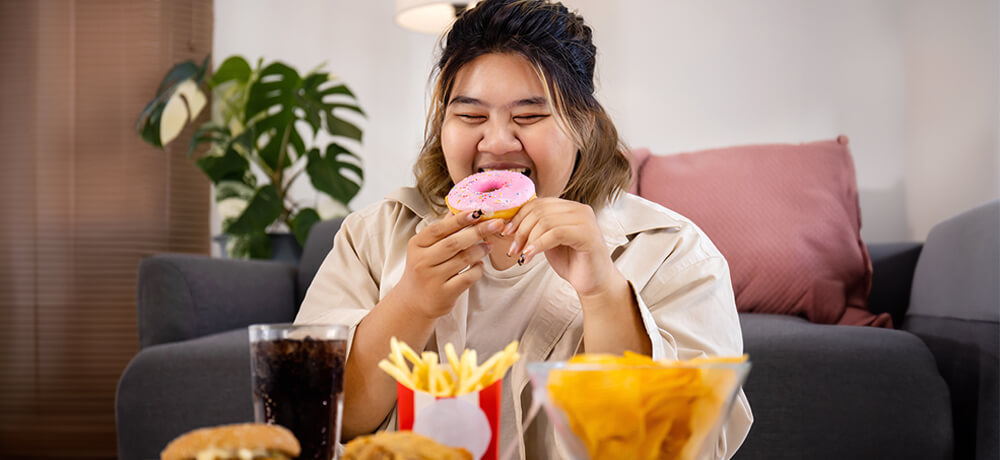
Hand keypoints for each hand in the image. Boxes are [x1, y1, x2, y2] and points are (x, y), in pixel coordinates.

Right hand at [392, 210, 503, 318]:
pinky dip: (477, 269)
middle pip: (453, 243)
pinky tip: (480, 265)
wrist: (413, 303)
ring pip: (463, 259)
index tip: (478, 210)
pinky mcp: (444, 294)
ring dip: (480, 250)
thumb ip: (442, 229)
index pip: (439, 228)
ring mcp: (432, 279)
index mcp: (416, 245)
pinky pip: (468, 278)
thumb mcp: (425, 248)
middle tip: (496, 224)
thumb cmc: (423, 270)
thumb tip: (458, 207)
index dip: (459, 219)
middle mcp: (422, 261)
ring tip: (488, 245)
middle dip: (478, 231)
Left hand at [503, 198, 621, 296]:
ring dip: (528, 239)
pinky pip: (556, 233)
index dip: (519, 216)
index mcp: (570, 207)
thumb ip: (537, 228)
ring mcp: (586, 221)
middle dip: (521, 229)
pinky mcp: (588, 235)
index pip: (539, 203)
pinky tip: (530, 255)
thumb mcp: (549, 240)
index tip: (507, 232)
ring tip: (522, 255)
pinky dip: (538, 244)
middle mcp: (580, 209)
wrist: (594, 283)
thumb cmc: (572, 262)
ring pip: (546, 221)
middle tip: (513, 248)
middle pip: (540, 210)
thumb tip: (510, 222)